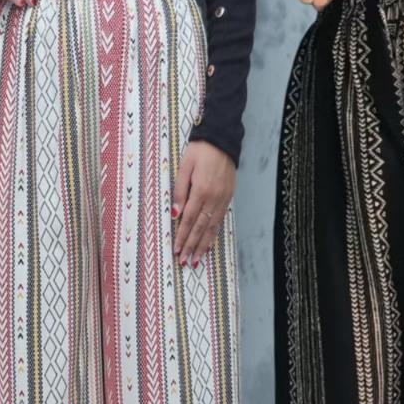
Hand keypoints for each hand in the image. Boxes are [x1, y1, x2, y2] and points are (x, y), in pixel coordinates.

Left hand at [172, 141, 235, 267]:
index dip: (182, 236)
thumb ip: (180, 191)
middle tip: (185, 262)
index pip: (189, 220)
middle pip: (200, 228)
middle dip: (192, 246)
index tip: (177, 250)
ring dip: (203, 245)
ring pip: (211, 228)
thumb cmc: (200, 151)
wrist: (223, 141)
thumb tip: (175, 214)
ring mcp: (222, 200)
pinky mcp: (228, 199)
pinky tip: (209, 243)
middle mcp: (213, 199)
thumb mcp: (185, 167)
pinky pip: (219, 221)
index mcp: (201, 191)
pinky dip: (213, 234)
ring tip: (196, 260)